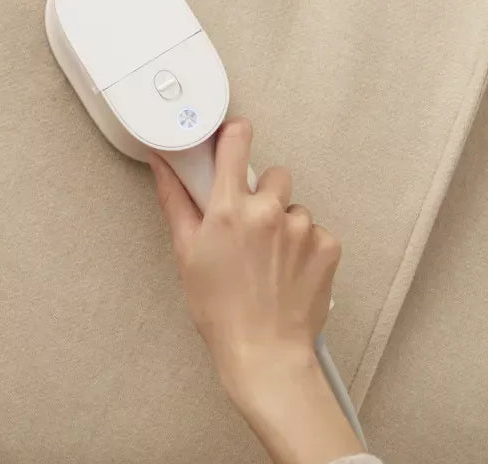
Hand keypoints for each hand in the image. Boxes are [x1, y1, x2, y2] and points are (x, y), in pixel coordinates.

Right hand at [149, 119, 362, 463]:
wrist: (265, 353)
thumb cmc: (219, 309)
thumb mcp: (187, 251)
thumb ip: (175, 199)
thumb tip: (160, 161)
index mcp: (229, 208)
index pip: (236, 141)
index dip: (236, 133)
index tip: (234, 136)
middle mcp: (267, 211)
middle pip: (273, 176)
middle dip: (264, 194)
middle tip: (252, 227)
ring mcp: (301, 228)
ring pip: (295, 207)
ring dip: (286, 224)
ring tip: (272, 258)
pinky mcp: (327, 246)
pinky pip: (316, 231)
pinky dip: (306, 246)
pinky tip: (291, 270)